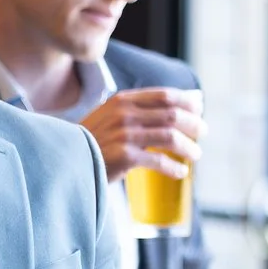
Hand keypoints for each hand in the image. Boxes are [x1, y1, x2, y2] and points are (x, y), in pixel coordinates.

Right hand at [81, 88, 204, 184]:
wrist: (64, 160)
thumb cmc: (91, 140)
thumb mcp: (111, 116)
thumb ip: (139, 110)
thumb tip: (180, 106)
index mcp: (123, 100)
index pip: (164, 95)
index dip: (187, 101)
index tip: (199, 108)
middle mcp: (125, 113)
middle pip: (172, 115)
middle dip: (193, 124)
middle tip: (203, 133)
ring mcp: (124, 134)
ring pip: (170, 136)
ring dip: (188, 147)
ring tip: (196, 154)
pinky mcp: (123, 156)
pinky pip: (159, 161)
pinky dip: (174, 168)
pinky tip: (180, 173)